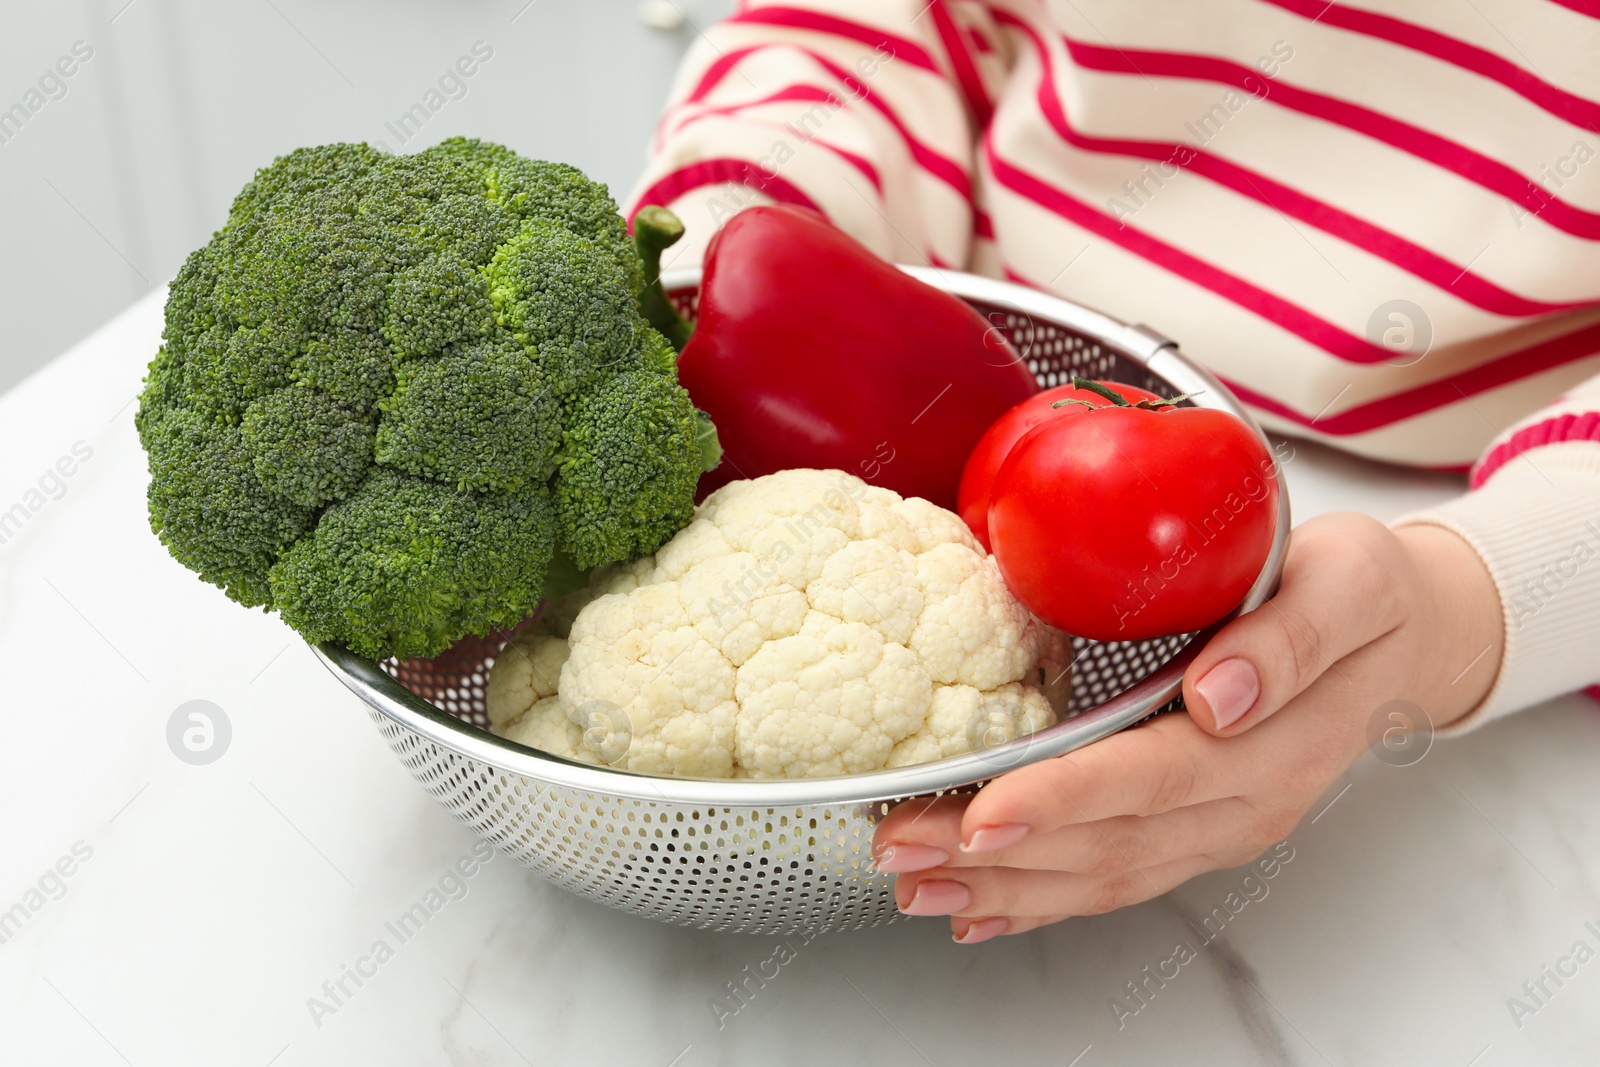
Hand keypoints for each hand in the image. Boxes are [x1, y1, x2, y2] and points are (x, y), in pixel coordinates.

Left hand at [870, 513, 1503, 941]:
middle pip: (1106, 843)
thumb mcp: (1350, 583)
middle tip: (898, 844)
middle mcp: (1241, 804)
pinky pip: (1113, 879)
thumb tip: (1221, 696)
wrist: (1408, 638)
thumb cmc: (1367, 596)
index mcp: (1273, 745)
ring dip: (1000, 888)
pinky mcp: (1195, 831)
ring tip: (914, 885)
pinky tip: (978, 910)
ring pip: (1098, 875)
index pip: (1152, 780)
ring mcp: (1216, 828)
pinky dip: (1039, 900)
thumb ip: (1290, 639)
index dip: (1063, 800)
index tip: (983, 812)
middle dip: (994, 854)